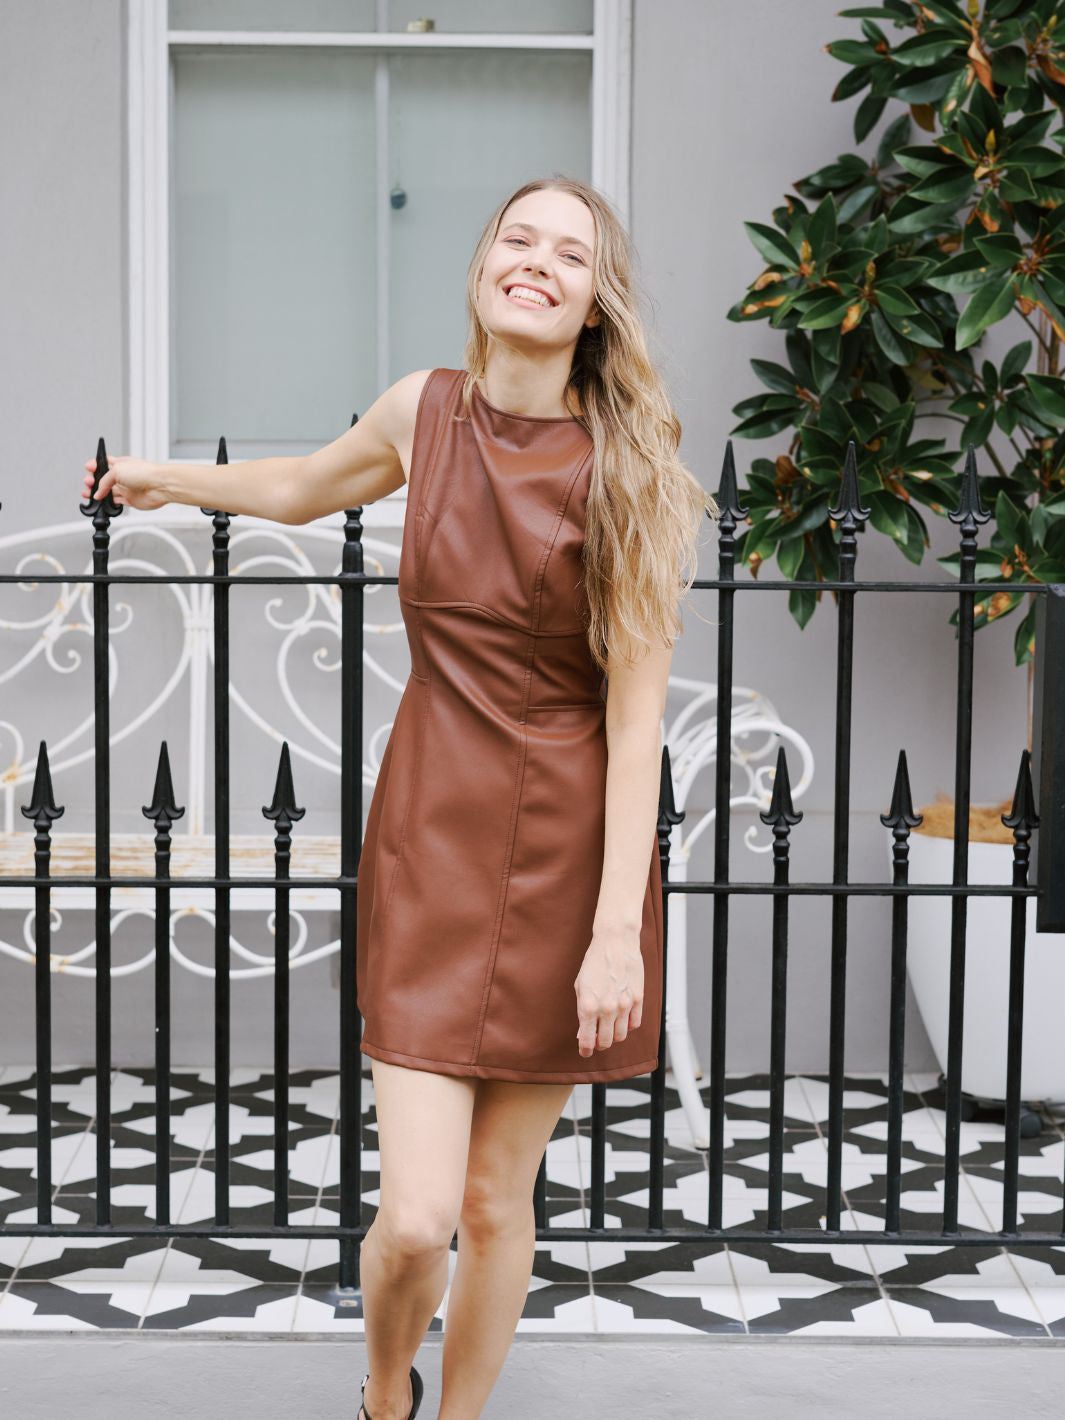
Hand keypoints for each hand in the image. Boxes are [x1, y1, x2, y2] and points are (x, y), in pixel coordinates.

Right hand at [82, 454, 168, 510]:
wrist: (160, 486)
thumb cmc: (145, 472)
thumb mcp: (117, 470)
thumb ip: (104, 481)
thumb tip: (98, 492)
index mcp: (121, 464)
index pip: (104, 463)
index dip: (95, 466)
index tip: (88, 468)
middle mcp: (123, 476)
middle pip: (104, 479)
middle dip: (93, 481)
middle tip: (88, 483)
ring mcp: (127, 488)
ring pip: (108, 492)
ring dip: (98, 494)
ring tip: (88, 494)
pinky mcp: (130, 500)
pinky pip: (116, 502)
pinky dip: (108, 504)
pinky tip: (102, 504)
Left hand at [573, 922, 643, 1057]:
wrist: (615, 943)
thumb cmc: (594, 962)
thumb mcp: (580, 986)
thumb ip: (582, 1010)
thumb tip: (584, 1031)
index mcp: (588, 1006)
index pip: (587, 1040)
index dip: (585, 1050)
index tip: (585, 1052)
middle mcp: (606, 1009)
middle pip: (605, 1042)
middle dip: (599, 1044)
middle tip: (597, 1041)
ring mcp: (624, 1005)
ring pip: (621, 1036)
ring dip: (613, 1037)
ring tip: (609, 1030)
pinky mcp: (637, 999)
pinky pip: (635, 1023)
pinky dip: (628, 1026)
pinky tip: (622, 1020)